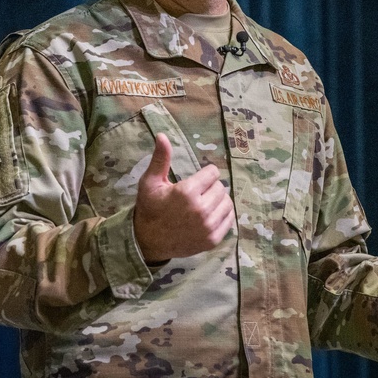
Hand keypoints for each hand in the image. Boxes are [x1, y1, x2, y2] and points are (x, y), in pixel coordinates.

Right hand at [134, 133, 234, 262]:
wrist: (148, 242)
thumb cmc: (150, 208)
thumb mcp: (150, 182)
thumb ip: (160, 159)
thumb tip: (162, 135)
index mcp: (187, 192)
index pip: (212, 173)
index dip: (204, 174)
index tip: (195, 180)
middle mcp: (201, 209)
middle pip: (221, 187)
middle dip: (211, 187)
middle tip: (198, 193)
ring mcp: (208, 226)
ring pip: (227, 202)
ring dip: (219, 200)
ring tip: (205, 202)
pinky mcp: (212, 240)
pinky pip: (230, 219)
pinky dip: (223, 214)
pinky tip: (211, 214)